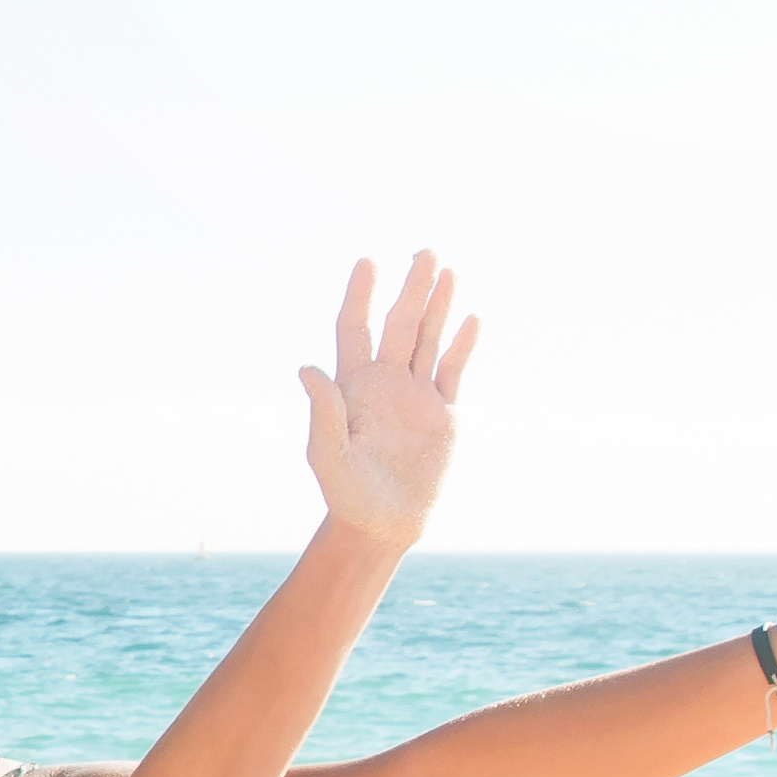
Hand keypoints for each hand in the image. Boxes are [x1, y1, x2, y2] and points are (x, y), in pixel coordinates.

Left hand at [296, 252, 476, 547]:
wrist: (382, 524)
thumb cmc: (346, 494)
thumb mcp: (328, 456)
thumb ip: (321, 413)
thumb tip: (307, 368)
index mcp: (352, 386)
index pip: (355, 329)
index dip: (360, 296)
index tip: (368, 262)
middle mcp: (384, 383)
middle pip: (399, 325)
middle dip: (411, 289)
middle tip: (424, 252)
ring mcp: (416, 395)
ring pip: (429, 340)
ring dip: (438, 306)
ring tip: (447, 269)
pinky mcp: (443, 414)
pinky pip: (453, 371)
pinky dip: (462, 345)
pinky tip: (470, 318)